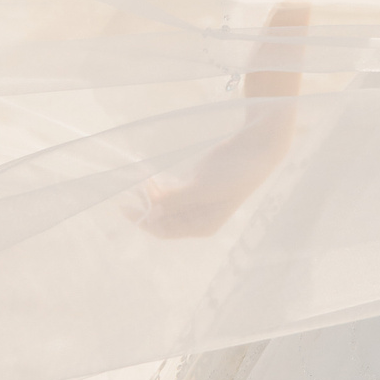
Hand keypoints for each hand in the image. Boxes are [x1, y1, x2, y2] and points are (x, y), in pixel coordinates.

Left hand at [126, 105, 295, 239]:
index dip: (143, 219)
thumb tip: (151, 212)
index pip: (164, 230)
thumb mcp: (202, 188)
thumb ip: (175, 201)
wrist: (255, 148)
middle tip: (127, 188)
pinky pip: (171, 192)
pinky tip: (148, 177)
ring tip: (136, 179)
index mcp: (201, 226)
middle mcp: (197, 219)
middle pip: (162, 219)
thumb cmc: (232, 171)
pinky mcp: (195, 186)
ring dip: (150, 196)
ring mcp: (196, 203)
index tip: (125, 205)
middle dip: (144, 207)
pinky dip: (159, 187)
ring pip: (165, 205)